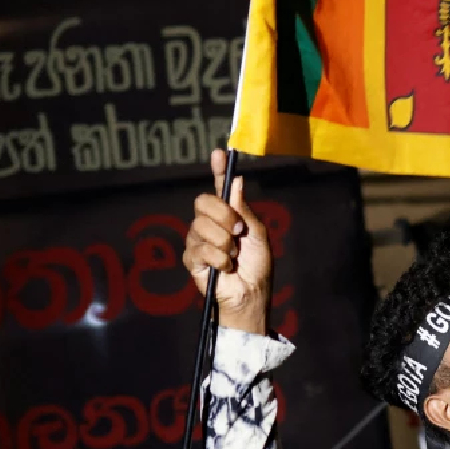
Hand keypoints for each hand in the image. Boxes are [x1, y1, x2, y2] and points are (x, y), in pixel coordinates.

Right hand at [182, 148, 271, 332]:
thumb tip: (236, 181)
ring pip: (200, 226)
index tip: (220, 153)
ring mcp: (198, 241)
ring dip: (223, 242)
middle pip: (202, 202)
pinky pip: (198, 249)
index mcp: (229, 216)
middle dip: (222, 215)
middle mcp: (211, 224)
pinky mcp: (192, 260)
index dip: (218, 170)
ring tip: (233, 256)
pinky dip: (217, 258)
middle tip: (237, 232)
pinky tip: (225, 267)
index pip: (220, 188)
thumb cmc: (257, 267)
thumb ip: (243, 210)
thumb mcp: (257, 235)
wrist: (251, 295)